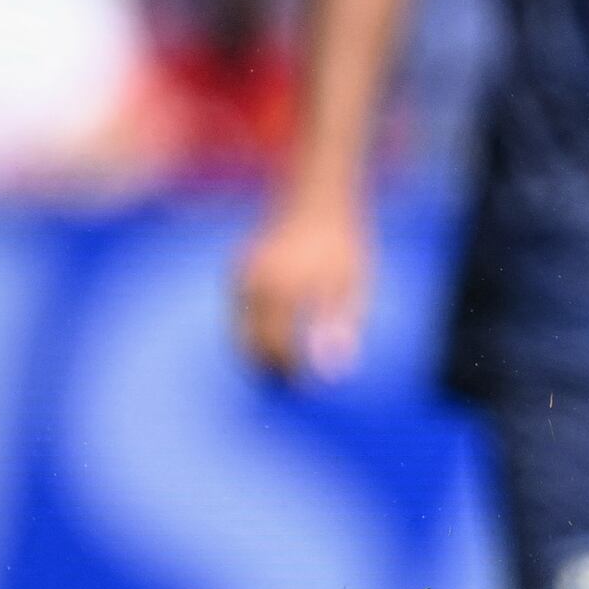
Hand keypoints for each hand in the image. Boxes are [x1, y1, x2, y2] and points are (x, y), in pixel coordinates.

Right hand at [235, 190, 371, 383]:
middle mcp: (255, 283)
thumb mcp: (352, 285)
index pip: (277, 348)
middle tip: (290, 386)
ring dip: (256, 354)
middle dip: (267, 369)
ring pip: (238, 332)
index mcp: (283, 289)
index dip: (290, 373)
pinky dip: (250, 332)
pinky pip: (238, 314)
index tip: (306, 388)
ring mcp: (241, 276)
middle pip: (250, 345)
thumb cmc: (342, 245)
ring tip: (282, 369)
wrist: (318, 199)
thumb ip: (340, 327)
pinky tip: (272, 340)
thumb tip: (332, 372)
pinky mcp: (236, 272)